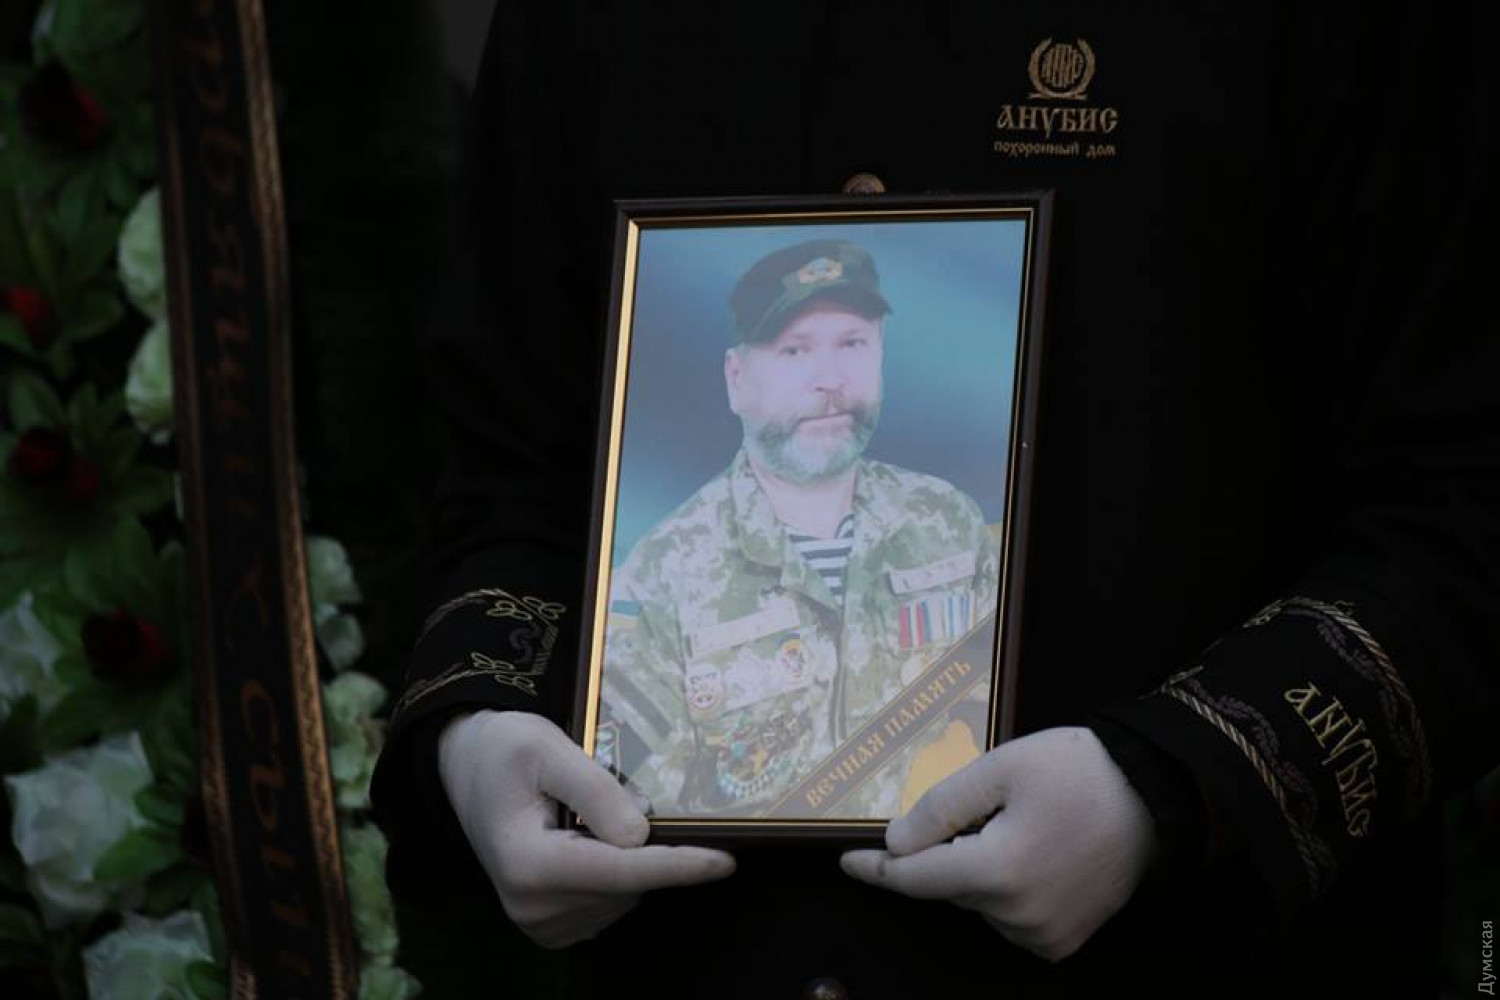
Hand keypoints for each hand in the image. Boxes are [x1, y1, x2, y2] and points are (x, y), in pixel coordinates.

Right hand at [438, 710, 734, 947]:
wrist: (467, 768)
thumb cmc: (505, 749)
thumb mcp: (546, 746)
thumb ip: (595, 790)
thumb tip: (641, 836)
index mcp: (527, 861)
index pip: (620, 869)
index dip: (677, 865)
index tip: (724, 861)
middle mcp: (531, 904)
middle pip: (627, 882)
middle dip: (642, 843)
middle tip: (613, 794)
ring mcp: (538, 922)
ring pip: (625, 895)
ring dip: (627, 857)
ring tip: (588, 816)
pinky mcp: (548, 927)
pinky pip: (610, 904)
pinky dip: (616, 875)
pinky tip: (589, 842)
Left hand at [840, 726, 1155, 960]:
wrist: (1155, 796)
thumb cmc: (1078, 772)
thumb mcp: (1001, 768)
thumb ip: (941, 806)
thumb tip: (896, 845)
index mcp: (997, 870)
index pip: (914, 878)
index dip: (876, 868)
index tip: (846, 861)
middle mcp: (1017, 914)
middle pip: (947, 885)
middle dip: (946, 850)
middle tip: (985, 806)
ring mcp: (1043, 934)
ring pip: (977, 902)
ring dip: (979, 869)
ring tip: (1020, 824)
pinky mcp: (1062, 941)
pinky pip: (1009, 917)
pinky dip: (1005, 891)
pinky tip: (1034, 853)